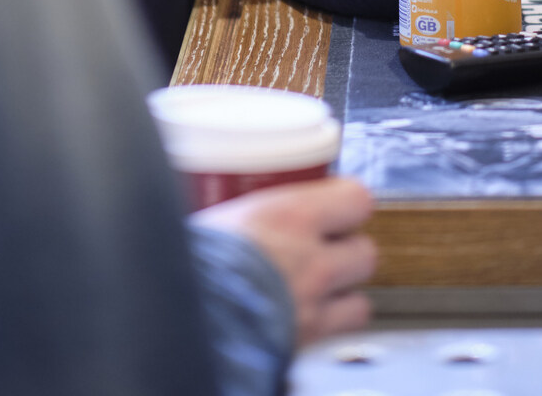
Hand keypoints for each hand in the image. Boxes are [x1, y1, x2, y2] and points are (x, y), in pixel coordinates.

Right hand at [194, 177, 375, 345]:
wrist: (177, 324)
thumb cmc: (186, 263)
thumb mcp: (212, 216)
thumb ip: (236, 209)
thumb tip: (219, 194)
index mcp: (289, 217)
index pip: (355, 198)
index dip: (348, 202)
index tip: (335, 203)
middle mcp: (310, 263)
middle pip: (364, 252)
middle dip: (348, 252)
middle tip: (323, 249)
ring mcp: (310, 311)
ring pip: (359, 303)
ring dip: (343, 296)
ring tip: (316, 291)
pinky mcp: (303, 348)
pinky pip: (334, 337)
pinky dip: (325, 331)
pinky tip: (301, 323)